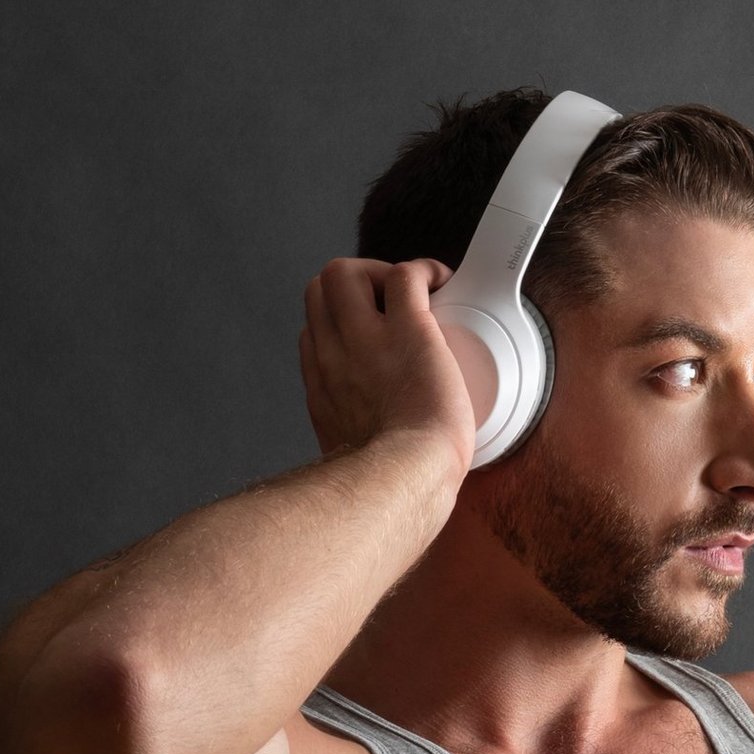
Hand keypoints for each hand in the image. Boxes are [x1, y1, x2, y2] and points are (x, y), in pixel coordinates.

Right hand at [299, 257, 477, 477]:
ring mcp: (365, 339)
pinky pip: (405, 275)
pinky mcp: (408, 329)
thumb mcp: (350, 464)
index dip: (341, 325)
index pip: (313, 334)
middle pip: (317, 291)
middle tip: (389, 305)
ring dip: (379, 272)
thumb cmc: (393, 483)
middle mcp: (334, 357)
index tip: (371, 334)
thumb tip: (378, 459)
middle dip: (352, 286)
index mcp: (323, 389)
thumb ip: (356, 446)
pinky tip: (439, 283)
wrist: (410, 479)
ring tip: (412, 293)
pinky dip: (423, 271)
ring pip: (345, 272)